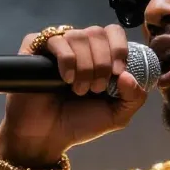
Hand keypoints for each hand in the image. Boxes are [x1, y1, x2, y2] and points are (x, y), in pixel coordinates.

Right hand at [0, 24, 148, 167]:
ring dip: (84, 65)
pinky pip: (55, 39)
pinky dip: (66, 59)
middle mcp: (80, 47)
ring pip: (78, 35)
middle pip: (97, 32)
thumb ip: (134, 97)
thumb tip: (129, 75)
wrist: (46, 137)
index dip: (119, 48)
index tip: (117, 72)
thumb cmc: (79, 124)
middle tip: (96, 89)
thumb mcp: (117, 116)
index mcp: (101, 56)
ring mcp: (58, 46)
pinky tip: (65, 79)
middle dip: (102, 62)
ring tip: (79, 89)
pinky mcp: (36, 48)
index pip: (114, 32)